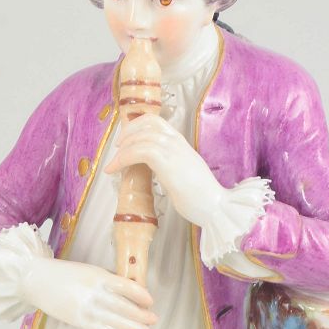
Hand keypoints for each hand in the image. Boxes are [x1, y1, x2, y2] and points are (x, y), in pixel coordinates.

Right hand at [22, 256, 156, 328]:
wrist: (36, 280)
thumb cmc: (66, 274)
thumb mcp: (90, 271)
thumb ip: (108, 280)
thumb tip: (131, 291)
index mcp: (98, 276)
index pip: (126, 286)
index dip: (141, 295)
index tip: (150, 301)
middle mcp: (94, 292)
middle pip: (124, 306)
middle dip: (141, 315)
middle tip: (153, 320)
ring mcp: (86, 308)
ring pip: (116, 321)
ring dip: (134, 328)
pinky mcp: (78, 320)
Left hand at [104, 115, 221, 225]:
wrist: (215, 207)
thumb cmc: (200, 197)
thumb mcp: (183, 174)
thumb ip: (170, 165)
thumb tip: (154, 167)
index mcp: (181, 143)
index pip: (156, 121)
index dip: (137, 125)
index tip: (126, 140)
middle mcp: (177, 142)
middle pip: (147, 121)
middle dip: (127, 132)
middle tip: (117, 149)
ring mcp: (173, 150)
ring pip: (141, 136)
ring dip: (122, 149)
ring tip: (113, 164)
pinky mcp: (167, 163)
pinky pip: (139, 151)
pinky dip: (123, 158)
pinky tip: (115, 169)